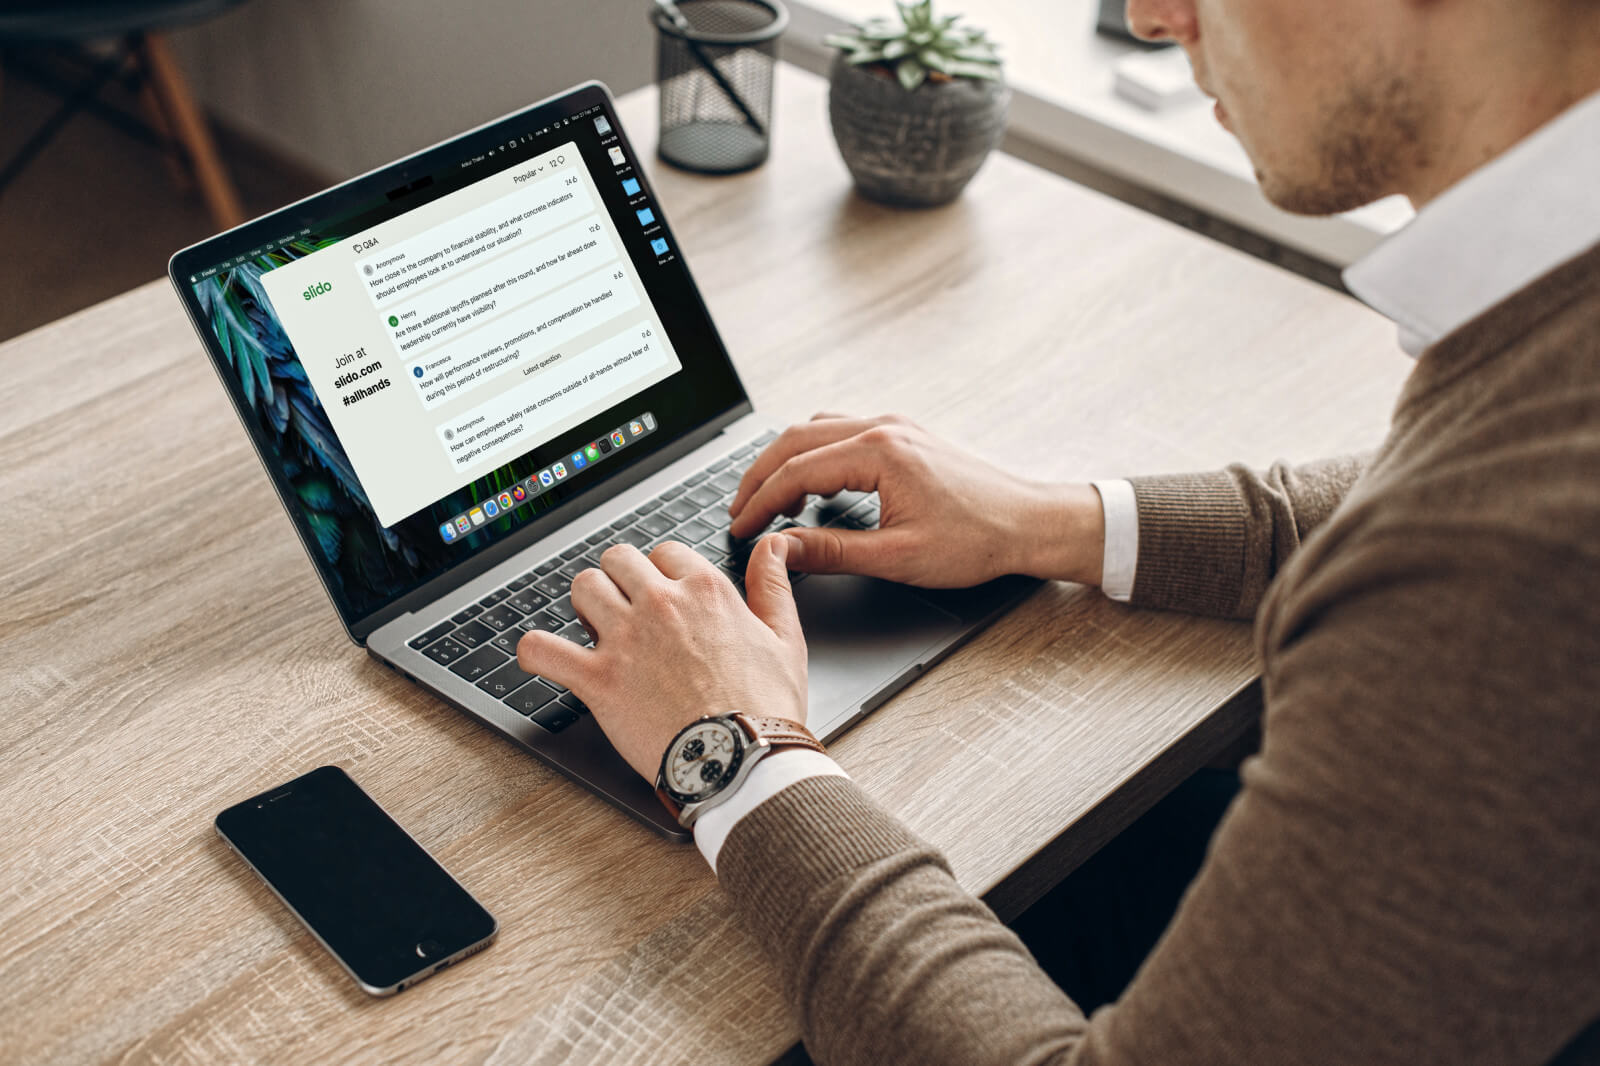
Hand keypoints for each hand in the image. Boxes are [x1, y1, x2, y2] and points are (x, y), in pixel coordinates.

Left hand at [516, 536, 806, 780]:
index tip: (663, 595)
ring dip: (585, 604)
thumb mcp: (784, 638)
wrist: (743, 761)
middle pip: (618, 559)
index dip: (661, 572)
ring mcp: (626, 640)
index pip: (665, 552)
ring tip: (594, 628)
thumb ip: (772, 584)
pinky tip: (543, 656)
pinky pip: (543, 649)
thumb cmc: (766, 707)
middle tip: (626, 610)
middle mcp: (661, 605)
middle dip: (619, 580)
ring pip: (582, 586)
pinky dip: (536, 651)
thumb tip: (774, 546)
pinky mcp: (598, 680)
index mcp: (705, 591)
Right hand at [727, 413, 1106, 588]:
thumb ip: (831, 551)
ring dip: (784, 461)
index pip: (796, 472)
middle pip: (795, 440)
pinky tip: (811, 484)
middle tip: (738, 512)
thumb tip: (781, 550)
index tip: (739, 529)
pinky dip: (813, 454)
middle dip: (759, 476)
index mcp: (879, 453)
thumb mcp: (898, 557)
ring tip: (767, 501)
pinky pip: (841, 431)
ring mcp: (894, 425)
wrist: (1030, 522)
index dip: (759, 504)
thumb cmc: (977, 540)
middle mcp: (883, 427)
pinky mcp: (904, 434)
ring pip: (816, 430)